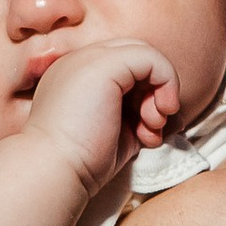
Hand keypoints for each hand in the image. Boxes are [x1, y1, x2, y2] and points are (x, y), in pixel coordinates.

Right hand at [23, 39, 179, 195]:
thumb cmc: (81, 162)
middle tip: (153, 126)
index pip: (125, 68)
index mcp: (78, 76)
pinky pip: (151, 58)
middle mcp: (80, 60)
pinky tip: (157, 116)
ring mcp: (89, 57)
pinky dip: (166, 84)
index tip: (147, 131)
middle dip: (156, 91)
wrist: (53, 170)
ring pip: (146, 54)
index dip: (146, 95)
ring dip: (162, 91)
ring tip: (151, 127)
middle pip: (137, 58)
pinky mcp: (104, 63)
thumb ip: (139, 117)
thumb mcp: (117, 133)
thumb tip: (173, 116)